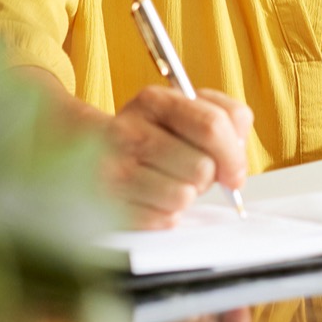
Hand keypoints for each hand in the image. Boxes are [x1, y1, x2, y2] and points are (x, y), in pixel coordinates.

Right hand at [104, 85, 251, 227]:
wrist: (85, 152)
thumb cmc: (150, 134)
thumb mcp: (181, 109)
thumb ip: (223, 117)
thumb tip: (236, 158)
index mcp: (152, 101)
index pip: (212, 125)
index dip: (233, 153)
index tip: (234, 170)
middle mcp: (128, 132)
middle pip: (202, 167)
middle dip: (209, 177)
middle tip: (196, 174)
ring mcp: (114, 171)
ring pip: (184, 196)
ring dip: (187, 195)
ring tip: (171, 184)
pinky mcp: (110, 206)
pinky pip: (165, 219)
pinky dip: (168, 214)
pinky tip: (153, 199)